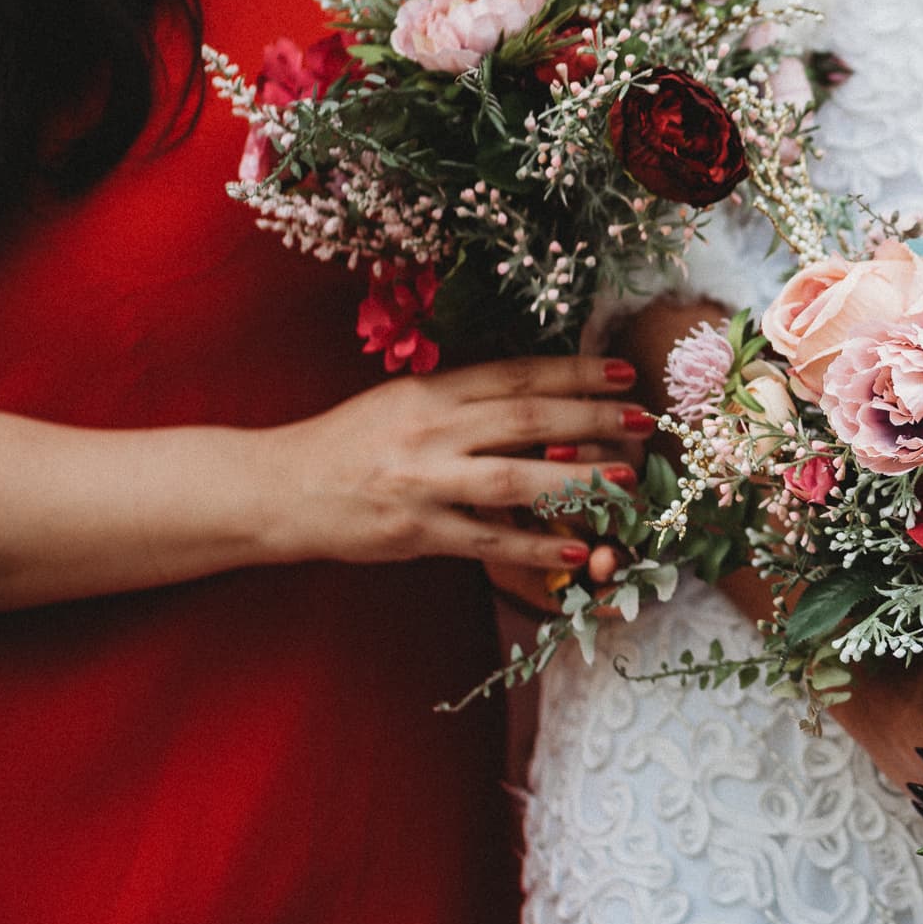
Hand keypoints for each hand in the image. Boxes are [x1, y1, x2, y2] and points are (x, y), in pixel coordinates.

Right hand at [269, 355, 653, 573]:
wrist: (278, 489)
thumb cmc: (351, 444)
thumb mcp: (405, 403)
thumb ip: (465, 400)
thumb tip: (540, 395)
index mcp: (432, 391)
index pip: (516, 375)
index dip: (574, 372)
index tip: (623, 372)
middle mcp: (431, 431)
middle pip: (526, 418)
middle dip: (592, 417)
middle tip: (644, 421)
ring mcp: (423, 482)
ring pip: (515, 478)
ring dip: (578, 480)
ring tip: (626, 484)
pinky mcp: (415, 532)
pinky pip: (488, 541)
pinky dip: (536, 545)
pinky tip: (578, 550)